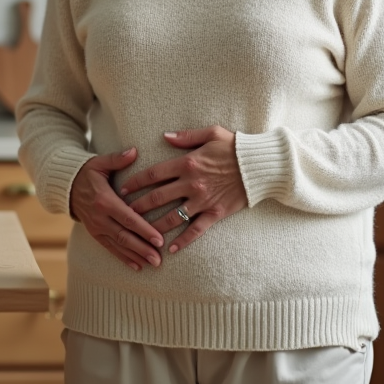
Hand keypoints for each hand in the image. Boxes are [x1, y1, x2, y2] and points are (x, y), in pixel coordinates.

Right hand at [70, 148, 163, 270]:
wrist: (66, 187)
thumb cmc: (88, 172)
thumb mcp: (101, 162)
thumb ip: (118, 158)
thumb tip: (134, 151)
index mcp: (104, 200)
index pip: (128, 218)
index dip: (144, 230)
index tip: (159, 239)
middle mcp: (100, 218)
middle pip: (125, 236)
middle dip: (143, 248)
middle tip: (160, 258)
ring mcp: (96, 228)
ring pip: (119, 245)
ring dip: (136, 256)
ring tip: (154, 264)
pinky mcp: (95, 234)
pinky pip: (110, 248)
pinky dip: (124, 258)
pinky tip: (138, 266)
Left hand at [120, 126, 248, 253]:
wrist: (260, 165)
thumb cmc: (236, 146)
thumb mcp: (211, 133)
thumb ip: (186, 137)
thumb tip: (165, 136)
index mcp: (187, 162)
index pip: (154, 174)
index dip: (136, 182)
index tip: (123, 189)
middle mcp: (191, 183)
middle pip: (158, 197)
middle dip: (139, 206)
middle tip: (124, 214)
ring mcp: (203, 200)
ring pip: (173, 217)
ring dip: (155, 225)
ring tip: (141, 233)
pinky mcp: (216, 213)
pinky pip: (196, 230)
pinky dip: (183, 241)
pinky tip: (170, 249)